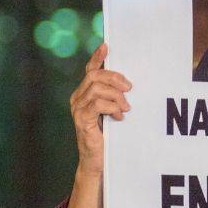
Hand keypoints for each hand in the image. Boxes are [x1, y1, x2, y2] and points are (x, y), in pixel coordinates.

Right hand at [69, 42, 131, 177]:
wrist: (98, 160)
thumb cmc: (107, 135)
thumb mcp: (112, 111)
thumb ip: (114, 96)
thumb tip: (129, 83)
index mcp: (84, 93)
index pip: (90, 70)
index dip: (97, 57)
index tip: (107, 46)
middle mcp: (77, 98)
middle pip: (95, 76)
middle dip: (115, 78)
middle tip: (130, 88)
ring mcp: (77, 109)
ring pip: (97, 88)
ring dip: (116, 96)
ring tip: (125, 108)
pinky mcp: (81, 120)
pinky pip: (97, 104)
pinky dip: (112, 107)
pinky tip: (119, 116)